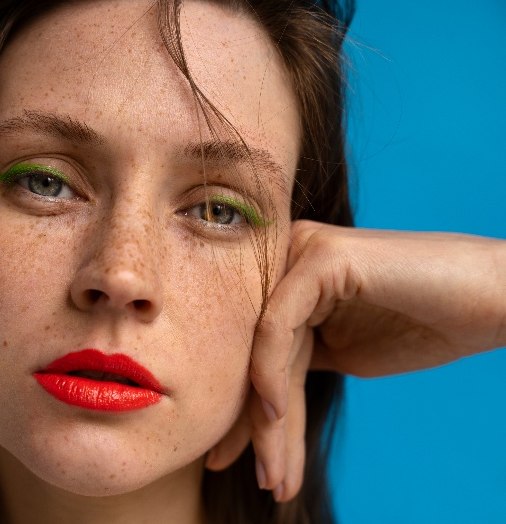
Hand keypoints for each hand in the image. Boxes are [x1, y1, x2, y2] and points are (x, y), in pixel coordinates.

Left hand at [208, 220, 505, 501]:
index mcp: (288, 279)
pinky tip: (275, 417)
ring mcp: (300, 253)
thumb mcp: (342, 350)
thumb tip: (251, 403)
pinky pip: (278, 325)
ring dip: (270, 421)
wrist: (493, 301)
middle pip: (260, 355)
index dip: (255, 416)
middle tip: (264, 480)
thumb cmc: (426, 324)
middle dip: (259, 426)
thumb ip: (294, 362)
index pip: (260, 355)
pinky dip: (271, 373)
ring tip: (273, 476)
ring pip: (266, 349)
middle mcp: (286, 261)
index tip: (253, 467)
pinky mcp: (319, 256)